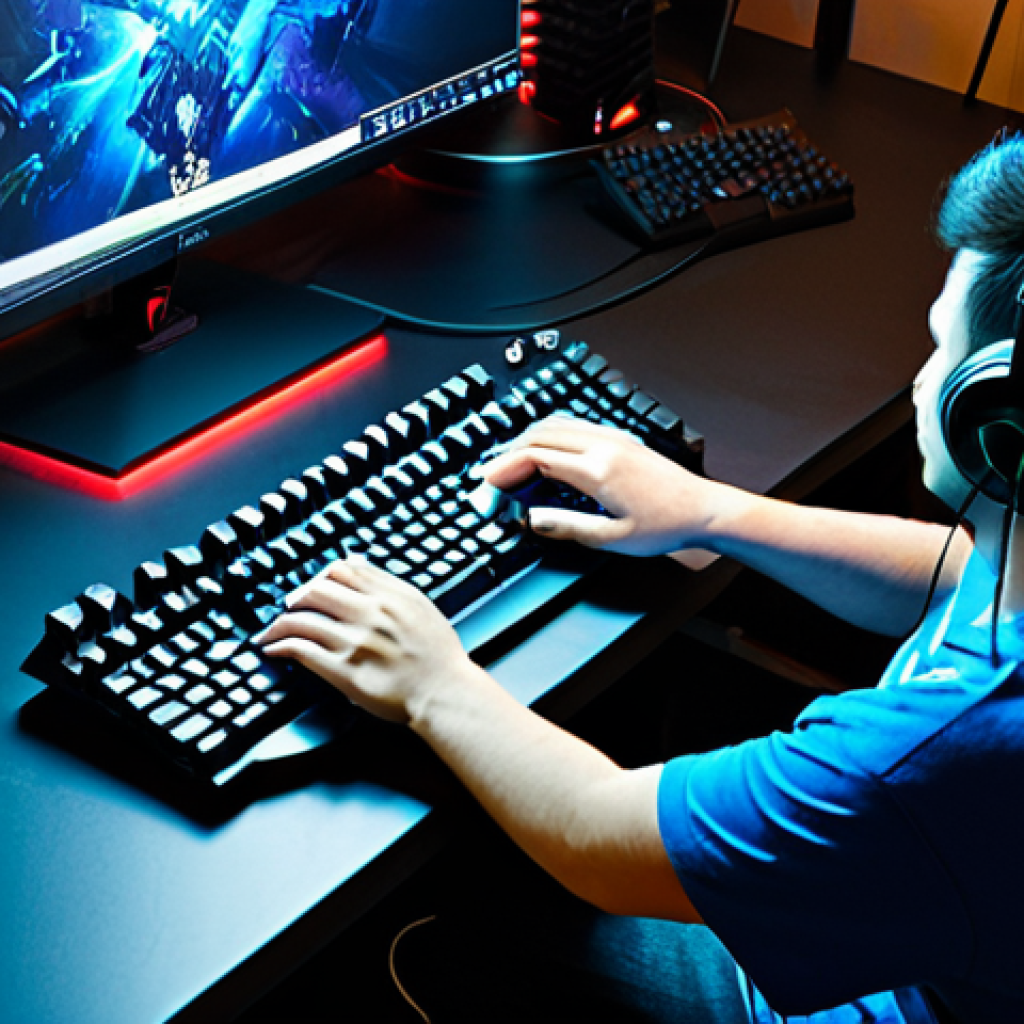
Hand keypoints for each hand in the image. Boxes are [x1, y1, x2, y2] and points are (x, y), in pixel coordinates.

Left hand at [256, 559, 481, 723]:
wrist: (445, 693)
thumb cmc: (437, 655)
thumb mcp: (420, 605)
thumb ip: (386, 583)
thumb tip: (355, 562)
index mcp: (389, 595)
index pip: (341, 570)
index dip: (320, 576)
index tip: (312, 587)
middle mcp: (370, 613)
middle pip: (316, 590)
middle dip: (296, 598)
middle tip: (288, 608)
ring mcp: (355, 642)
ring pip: (302, 619)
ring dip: (279, 623)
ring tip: (271, 631)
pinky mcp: (345, 671)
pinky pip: (302, 650)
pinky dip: (281, 646)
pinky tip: (273, 649)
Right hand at [483, 416, 727, 557]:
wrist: (703, 510)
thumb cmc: (665, 526)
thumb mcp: (612, 538)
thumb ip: (567, 527)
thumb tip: (532, 520)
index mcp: (597, 470)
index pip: (536, 458)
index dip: (505, 470)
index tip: (488, 485)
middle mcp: (603, 445)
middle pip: (539, 435)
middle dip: (509, 454)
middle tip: (492, 478)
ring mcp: (612, 437)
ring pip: (556, 424)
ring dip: (527, 441)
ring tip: (512, 465)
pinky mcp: (620, 439)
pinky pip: (574, 425)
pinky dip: (549, 435)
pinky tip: (544, 453)